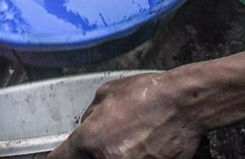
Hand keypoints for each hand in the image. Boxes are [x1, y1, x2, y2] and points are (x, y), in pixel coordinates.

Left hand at [48, 72, 203, 158]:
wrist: (185, 104)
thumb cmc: (148, 95)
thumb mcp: (108, 92)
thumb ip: (89, 115)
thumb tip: (86, 127)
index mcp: (89, 141)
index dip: (59, 156)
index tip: (64, 154)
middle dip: (90, 153)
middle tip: (108, 139)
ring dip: (113, 154)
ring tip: (130, 140)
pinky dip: (135, 156)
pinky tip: (143, 144)